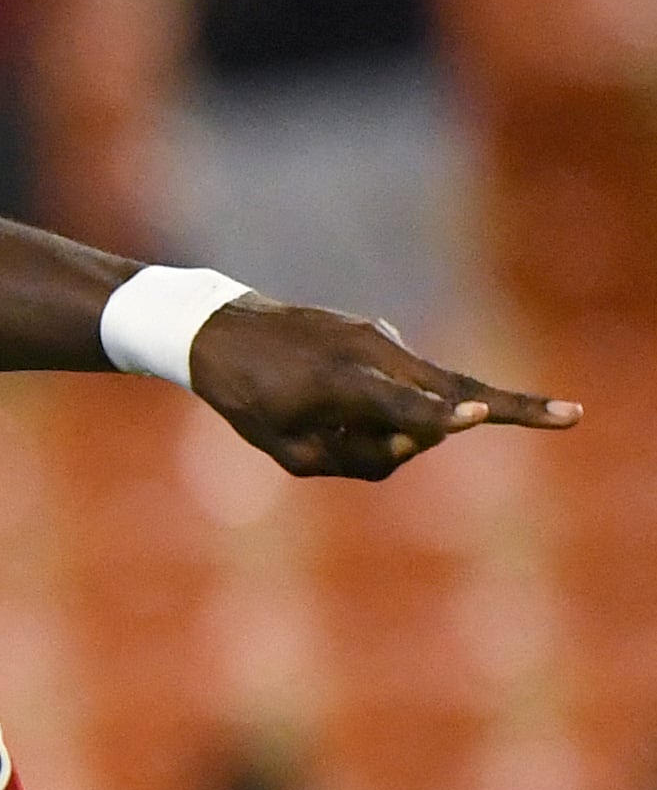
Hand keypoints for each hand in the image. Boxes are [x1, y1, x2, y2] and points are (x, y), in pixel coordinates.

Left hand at [189, 300, 573, 479]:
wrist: (215, 330)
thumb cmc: (247, 399)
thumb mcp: (289, 451)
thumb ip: (359, 459)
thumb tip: (421, 439)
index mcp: (339, 381)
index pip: (403, 406)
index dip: (440, 418)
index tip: (475, 414)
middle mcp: (368, 351)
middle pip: (454, 387)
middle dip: (513, 406)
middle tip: (573, 415)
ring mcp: (377, 337)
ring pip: (425, 395)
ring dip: (400, 425)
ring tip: (320, 421)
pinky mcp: (378, 335)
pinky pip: (398, 385)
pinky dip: (379, 407)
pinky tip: (320, 400)